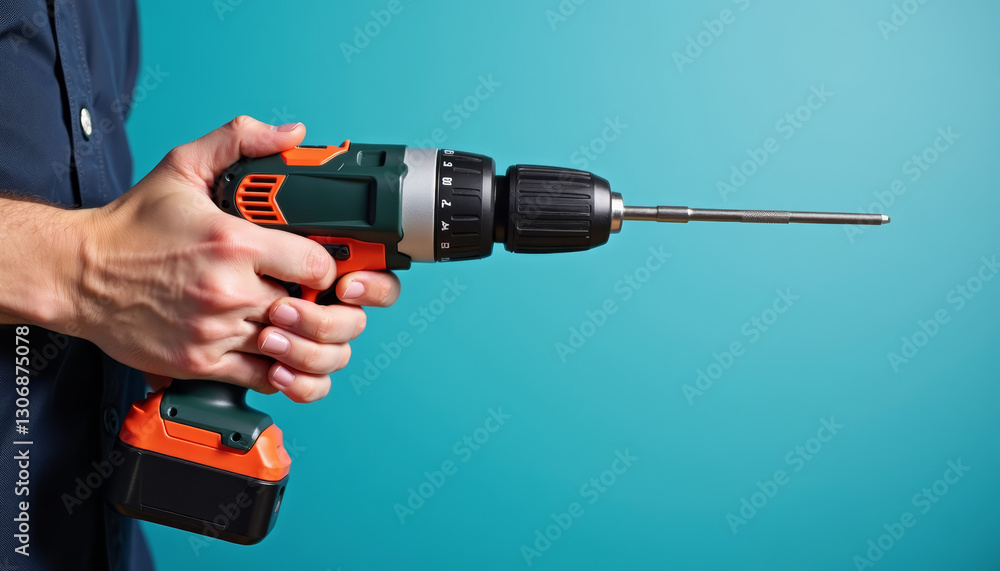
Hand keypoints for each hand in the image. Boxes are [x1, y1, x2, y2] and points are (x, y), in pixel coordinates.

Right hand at [73, 116, 399, 400]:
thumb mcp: (183, 167)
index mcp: (234, 243)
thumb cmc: (132, 228)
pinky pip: (266, 380)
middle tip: (324, 302)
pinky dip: (285, 374)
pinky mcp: (202, 363)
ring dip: (311, 343)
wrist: (78, 274)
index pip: (318, 267)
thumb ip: (240, 141)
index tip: (322, 268)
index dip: (331, 269)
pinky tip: (282, 355)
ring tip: (306, 329)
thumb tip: (292, 135)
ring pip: (296, 352)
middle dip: (328, 308)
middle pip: (314, 313)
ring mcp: (216, 332)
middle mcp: (229, 291)